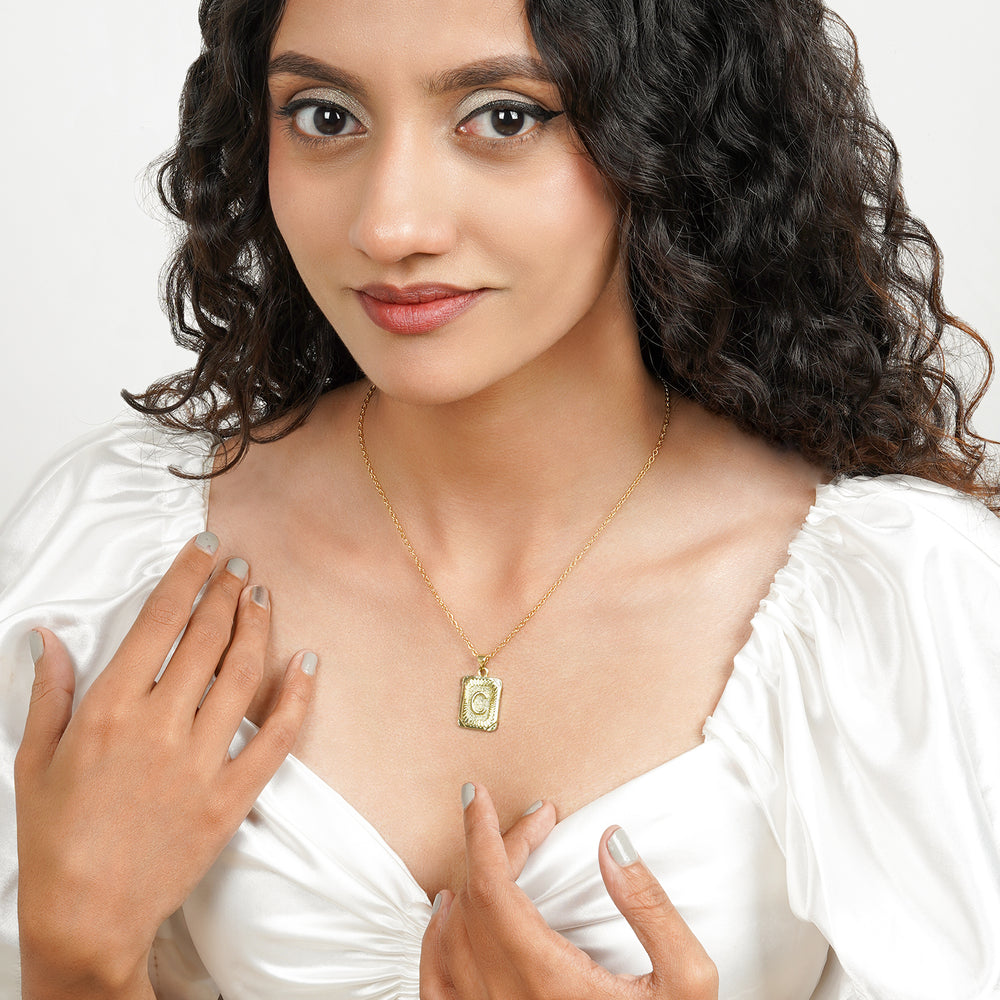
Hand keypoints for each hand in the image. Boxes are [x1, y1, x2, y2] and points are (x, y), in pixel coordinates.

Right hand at [14, 533, 316, 999]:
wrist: (87, 917)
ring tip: (262, 597)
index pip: (158, 621)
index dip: (187, 576)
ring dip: (257, 627)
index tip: (205, 549)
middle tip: (240, 566)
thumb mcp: (35, 759)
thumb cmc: (54, 837)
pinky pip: (276, 738)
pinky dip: (297, 697)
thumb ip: (50, 691)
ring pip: (243, 674)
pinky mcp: (232, 795)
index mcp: (110, 709)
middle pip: (207, 638)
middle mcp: (160, 725)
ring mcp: (201, 760)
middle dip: (226, 592)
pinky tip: (307, 663)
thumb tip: (48, 635)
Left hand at [420, 783, 717, 999]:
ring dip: (463, 889)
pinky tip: (447, 919)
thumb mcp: (684, 982)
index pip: (491, 886)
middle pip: (475, 903)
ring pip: (448, 942)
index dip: (482, 834)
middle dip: (495, 849)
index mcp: (547, 979)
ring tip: (485, 855)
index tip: (478, 798)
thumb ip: (651, 909)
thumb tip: (613, 843)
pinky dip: (434, 944)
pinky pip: (437, 989)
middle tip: (531, 824)